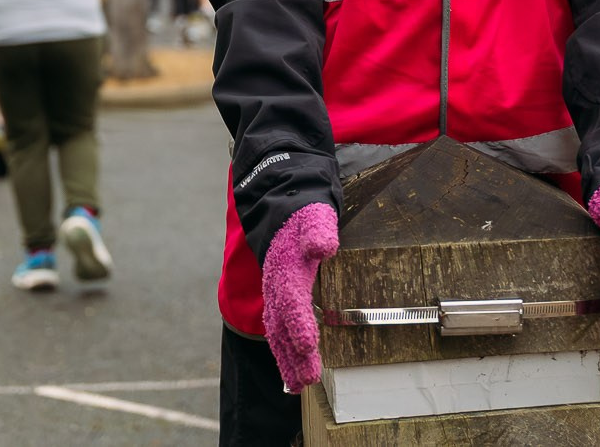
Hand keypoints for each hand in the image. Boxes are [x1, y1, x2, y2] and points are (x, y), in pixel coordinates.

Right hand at [261, 202, 338, 390]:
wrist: (284, 214)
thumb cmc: (306, 218)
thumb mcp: (315, 217)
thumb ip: (319, 231)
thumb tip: (323, 246)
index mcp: (287, 267)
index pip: (291, 298)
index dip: (298, 320)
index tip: (307, 343)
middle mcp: (277, 287)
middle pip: (283, 324)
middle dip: (294, 352)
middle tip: (307, 378)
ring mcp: (276, 297)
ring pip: (278, 333)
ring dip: (288, 360)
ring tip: (299, 385)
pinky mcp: (280, 304)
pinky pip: (279, 332)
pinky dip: (285, 355)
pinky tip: (292, 375)